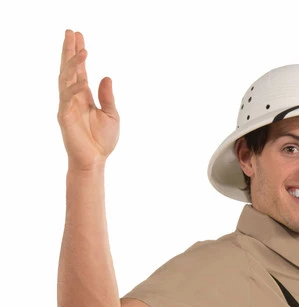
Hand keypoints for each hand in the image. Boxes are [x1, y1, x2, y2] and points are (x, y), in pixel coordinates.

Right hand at [57, 29, 119, 169]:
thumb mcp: (112, 116)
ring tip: (80, 48)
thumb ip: (108, 97)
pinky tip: (81, 79)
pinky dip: (73, 88)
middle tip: (71, 32)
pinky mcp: (64, 116)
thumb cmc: (102, 141)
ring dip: (72, 63)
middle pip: (69, 68)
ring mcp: (67, 105)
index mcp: (84, 95)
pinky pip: (66, 98)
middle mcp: (74, 97)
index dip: (78, 53)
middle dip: (69, 50)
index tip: (79, 36)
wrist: (95, 161)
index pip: (79, 70)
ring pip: (66, 78)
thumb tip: (106, 77)